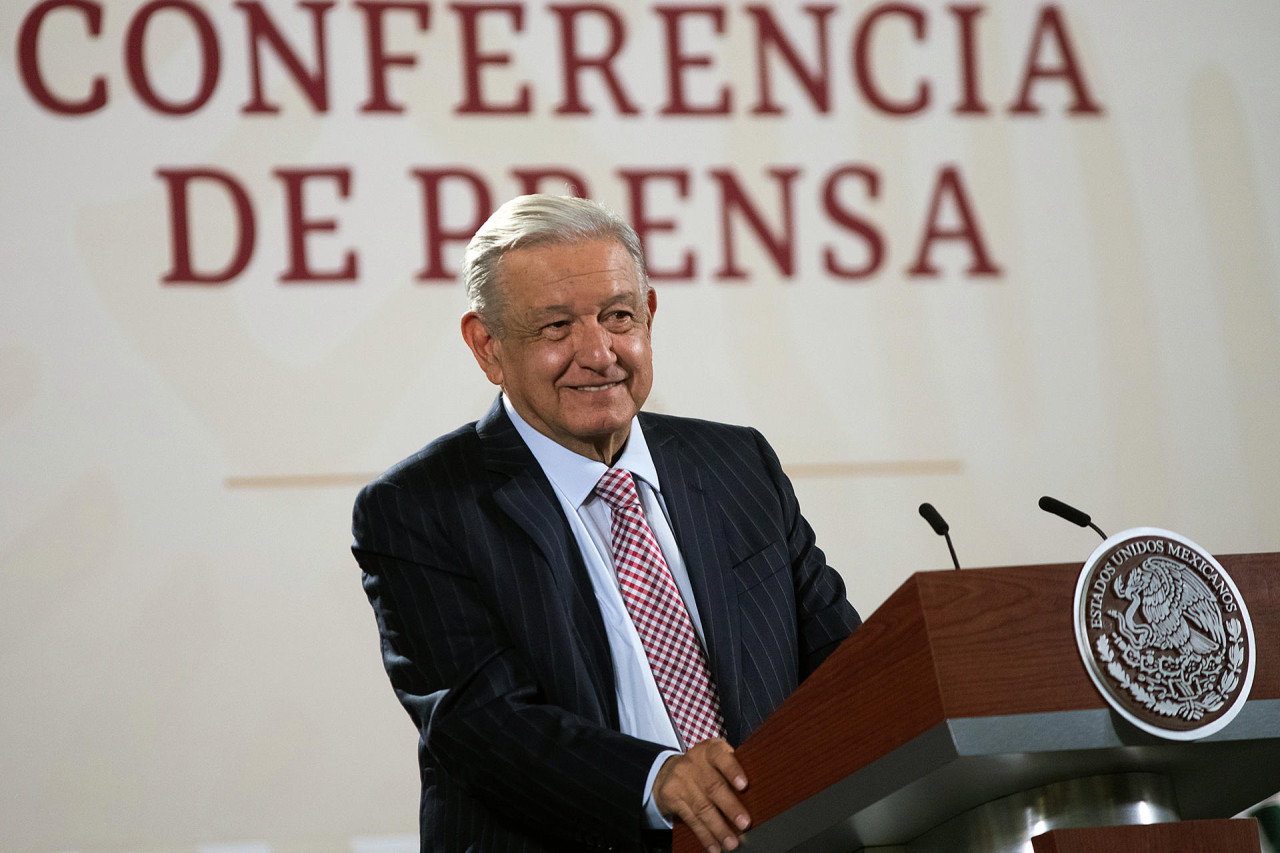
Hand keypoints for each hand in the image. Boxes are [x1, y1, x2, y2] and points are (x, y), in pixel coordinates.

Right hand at [653, 738, 749, 852]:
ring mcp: (681, 780)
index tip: (744, 785)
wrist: (668, 771)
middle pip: (713, 786)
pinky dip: (704, 836)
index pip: (721, 757)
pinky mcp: (672, 797)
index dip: (733, 771)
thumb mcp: (716, 759)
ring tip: (732, 843)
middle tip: (744, 824)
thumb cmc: (704, 767)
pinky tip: (714, 846)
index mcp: (710, 750)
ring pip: (702, 807)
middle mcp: (694, 762)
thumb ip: (732, 769)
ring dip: (719, 828)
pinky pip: (691, 819)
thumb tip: (760, 794)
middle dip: (730, 807)